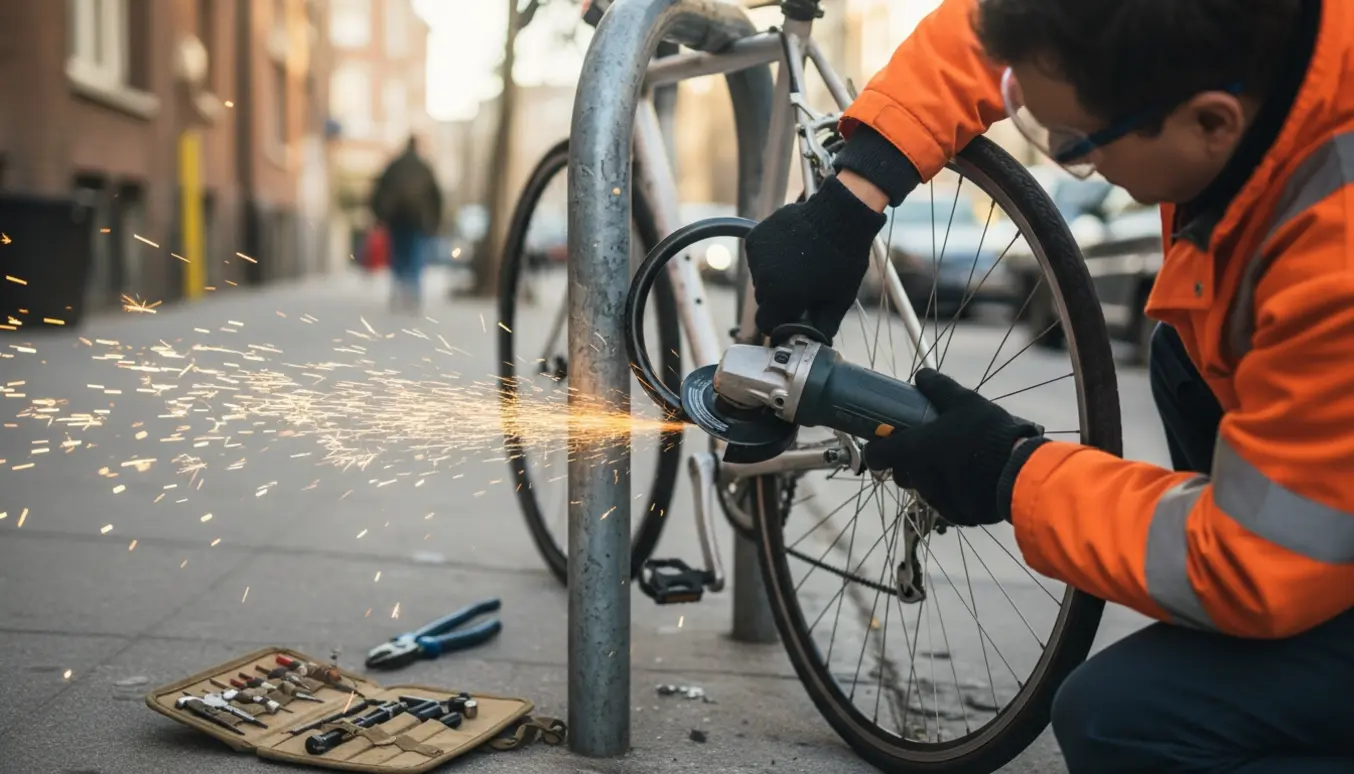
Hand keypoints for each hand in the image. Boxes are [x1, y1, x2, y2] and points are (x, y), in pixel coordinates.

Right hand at [744, 175, 886, 340]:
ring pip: (760, 279)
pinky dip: (770, 258)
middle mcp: (763, 278)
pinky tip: (791, 251)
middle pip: (764, 301)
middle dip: (779, 299)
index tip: (792, 317)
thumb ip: (824, 327)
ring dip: (775, 278)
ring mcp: (758, 257)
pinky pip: (758, 258)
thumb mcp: (839, 300)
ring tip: (799, 266)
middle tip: (801, 289)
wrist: (840, 215)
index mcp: (781, 297)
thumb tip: (817, 344)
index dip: (779, 324)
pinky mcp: (756, 238)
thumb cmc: (844, 259)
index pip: (766, 324)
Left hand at [864, 369, 1043, 526]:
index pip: (877, 455)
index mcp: (916, 451)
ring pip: (926, 490)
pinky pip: (948, 505)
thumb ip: (939, 388)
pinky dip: (954, 494)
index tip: (886, 442)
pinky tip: (972, 480)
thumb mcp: (964, 401)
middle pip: (902, 474)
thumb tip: (921, 375)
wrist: (1021, 471)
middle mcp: (922, 479)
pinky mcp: (959, 516)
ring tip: (958, 463)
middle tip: (931, 450)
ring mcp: (940, 501)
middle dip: (910, 464)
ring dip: (934, 479)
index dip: (877, 448)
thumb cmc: (987, 432)